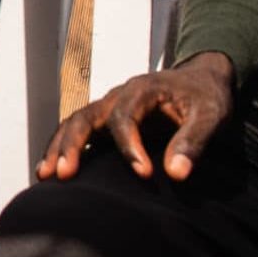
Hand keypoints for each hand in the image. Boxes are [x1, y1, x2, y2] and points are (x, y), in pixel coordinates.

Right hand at [38, 50, 234, 181]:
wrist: (202, 81)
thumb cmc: (206, 97)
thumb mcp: (211, 115)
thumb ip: (194, 141)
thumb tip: (176, 173)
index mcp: (142, 89)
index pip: (124, 116)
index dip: (130, 146)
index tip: (145, 174)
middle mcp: (118, 96)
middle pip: (84, 117)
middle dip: (73, 145)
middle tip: (65, 174)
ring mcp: (108, 108)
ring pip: (74, 124)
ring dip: (59, 148)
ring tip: (46, 175)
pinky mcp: (107, 122)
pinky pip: (77, 132)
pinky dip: (62, 148)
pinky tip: (52, 171)